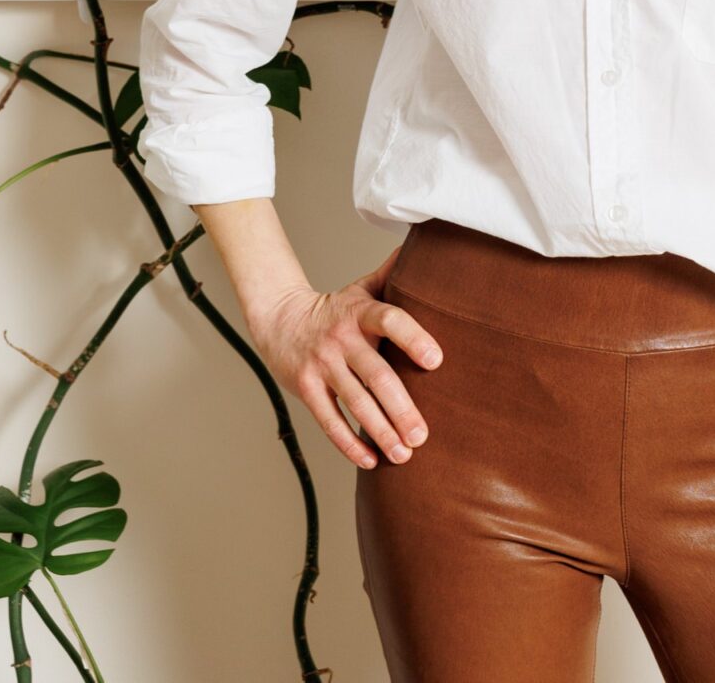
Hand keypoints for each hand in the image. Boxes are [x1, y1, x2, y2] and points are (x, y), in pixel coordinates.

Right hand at [244, 245, 444, 470]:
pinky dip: (349, 443)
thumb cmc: (334, 309)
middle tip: (422, 436)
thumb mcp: (362, 288)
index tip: (436, 361)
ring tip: (404, 454)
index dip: (413, 338)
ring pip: (355, 403)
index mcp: (360, 312)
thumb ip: (392, 275)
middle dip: (401, 408)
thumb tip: (425, 253)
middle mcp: (341, 339)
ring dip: (380, 432)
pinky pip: (329, 421)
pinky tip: (370, 460)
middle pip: (376, 375)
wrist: (279, 319)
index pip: (390, 320)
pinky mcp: (307, 389)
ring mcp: (322, 366)